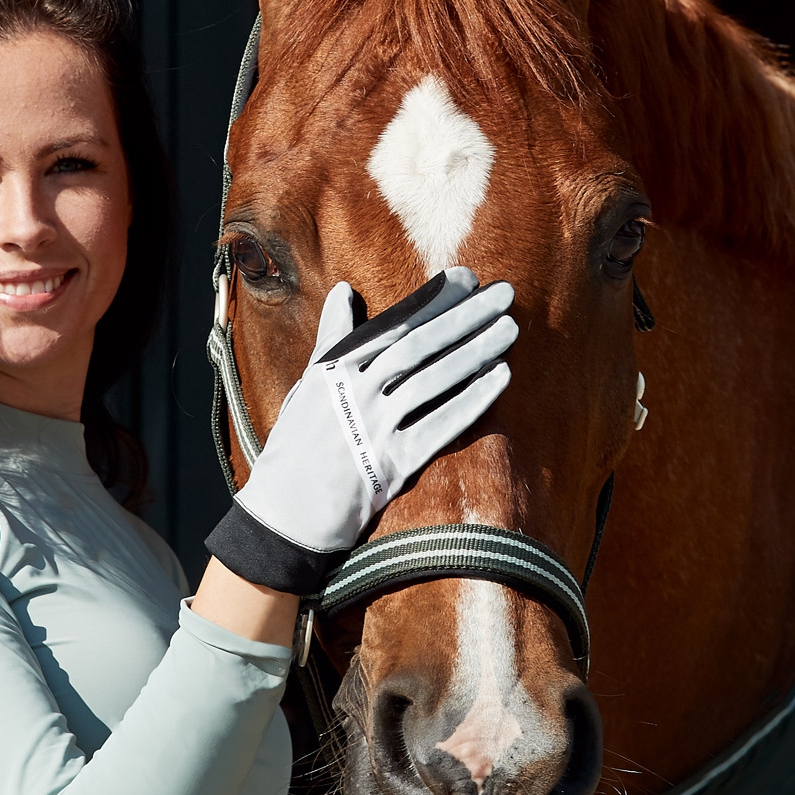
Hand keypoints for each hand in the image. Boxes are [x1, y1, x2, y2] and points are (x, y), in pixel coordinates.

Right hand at [205, 269, 515, 595]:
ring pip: (432, 380)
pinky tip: (500, 378)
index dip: (432, 300)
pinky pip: (439, 428)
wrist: (285, 515)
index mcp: (332, 370)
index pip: (392, 325)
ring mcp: (372, 429)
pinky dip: (471, 401)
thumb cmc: (297, 447)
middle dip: (464, 316)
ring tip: (509, 328)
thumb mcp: (308, 386)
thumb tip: (345, 291)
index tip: (467, 278)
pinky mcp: (391, 465)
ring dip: (475, 351)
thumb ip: (332, 340)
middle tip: (504, 293)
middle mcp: (353, 394)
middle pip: (417, 346)